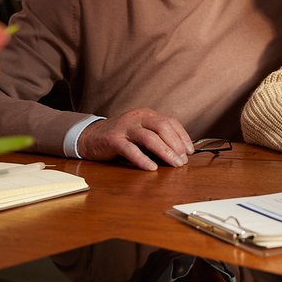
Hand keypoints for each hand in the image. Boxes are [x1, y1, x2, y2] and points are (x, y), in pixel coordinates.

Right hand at [77, 108, 194, 169]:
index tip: (190, 151)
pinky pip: (130, 149)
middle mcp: (137, 117)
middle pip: (162, 127)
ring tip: (175, 164)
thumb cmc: (121, 137)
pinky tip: (152, 168)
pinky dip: (143, 159)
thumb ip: (157, 138)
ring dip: (165, 152)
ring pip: (149, 137)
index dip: (182, 136)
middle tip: (183, 160)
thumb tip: (179, 153)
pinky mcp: (113, 140)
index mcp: (146, 114)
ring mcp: (125, 127)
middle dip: (176, 144)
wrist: (90, 137)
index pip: (170, 121)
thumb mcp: (141, 132)